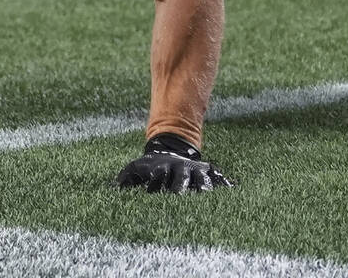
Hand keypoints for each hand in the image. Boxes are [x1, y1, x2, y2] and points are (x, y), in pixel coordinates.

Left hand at [116, 133, 235, 192]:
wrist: (171, 146)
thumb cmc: (150, 165)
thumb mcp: (136, 167)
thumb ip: (124, 179)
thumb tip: (112, 190)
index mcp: (163, 169)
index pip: (159, 181)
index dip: (155, 189)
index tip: (152, 198)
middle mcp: (181, 169)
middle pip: (182, 183)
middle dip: (180, 192)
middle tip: (179, 202)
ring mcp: (196, 170)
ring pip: (203, 181)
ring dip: (205, 191)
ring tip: (209, 201)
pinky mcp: (209, 172)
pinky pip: (220, 177)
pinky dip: (226, 183)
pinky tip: (235, 189)